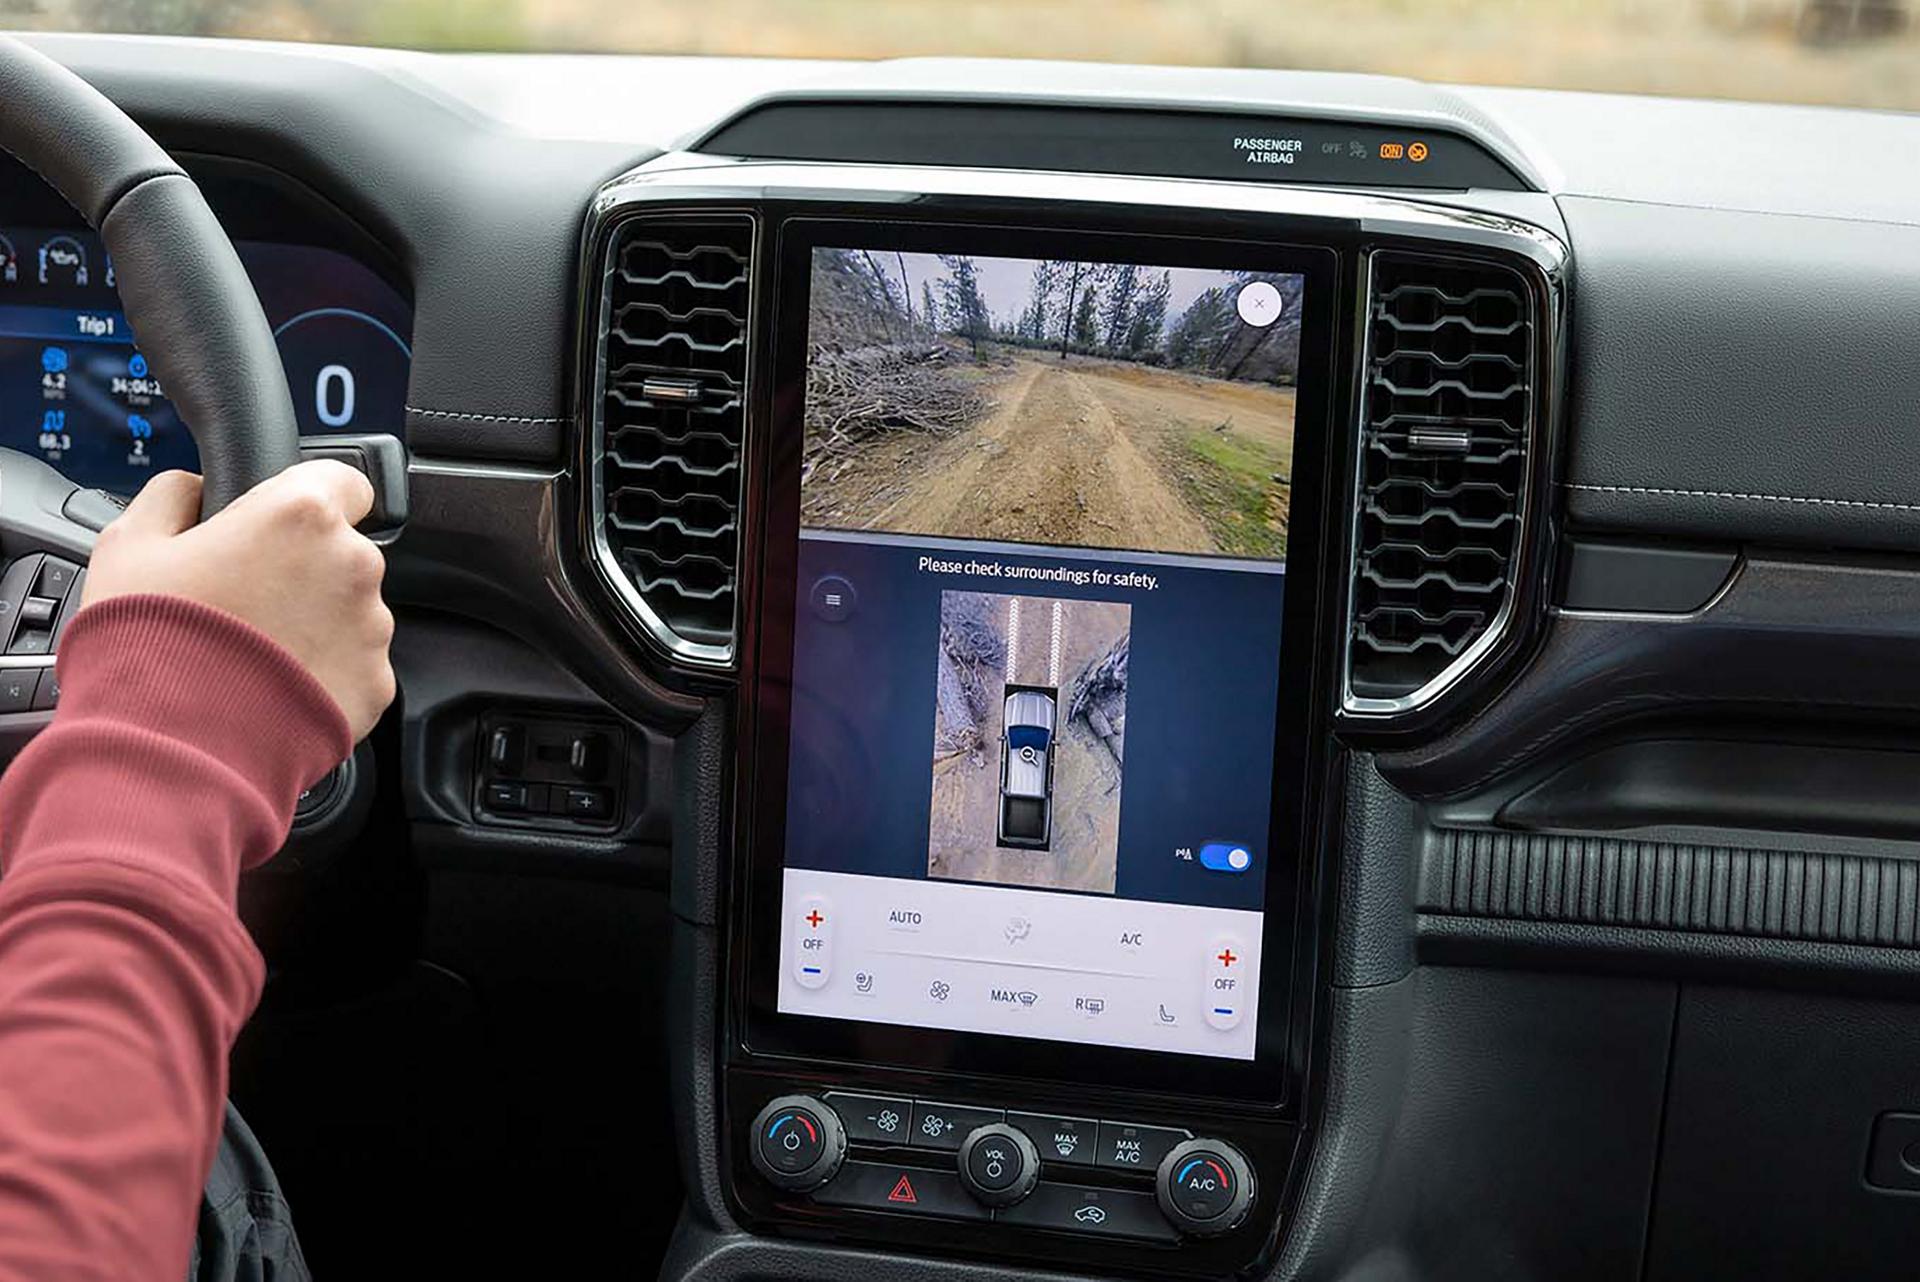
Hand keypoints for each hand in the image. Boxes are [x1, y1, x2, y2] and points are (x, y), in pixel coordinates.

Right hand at [81, 464, 395, 739]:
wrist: (171, 743)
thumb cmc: (149, 642)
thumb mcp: (129, 543)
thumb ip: (172, 496)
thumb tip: (194, 489)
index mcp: (300, 515)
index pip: (343, 481)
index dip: (309, 498)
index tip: (282, 522)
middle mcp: (352, 565)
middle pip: (340, 552)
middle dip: (301, 570)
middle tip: (244, 601)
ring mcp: (371, 629)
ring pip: (350, 611)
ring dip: (313, 623)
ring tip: (253, 652)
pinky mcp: (376, 684)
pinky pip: (354, 666)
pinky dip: (322, 674)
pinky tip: (273, 686)